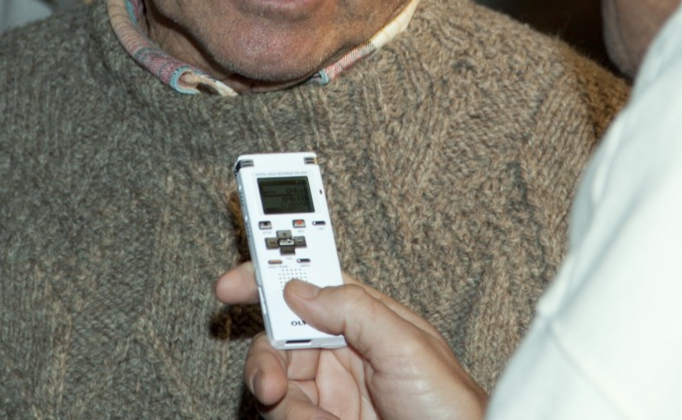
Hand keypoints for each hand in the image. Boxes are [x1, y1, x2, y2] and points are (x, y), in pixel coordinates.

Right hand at [216, 264, 488, 419]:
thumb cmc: (449, 403)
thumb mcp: (407, 345)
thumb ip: (354, 309)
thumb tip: (301, 287)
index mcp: (365, 317)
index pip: (309, 284)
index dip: (269, 275)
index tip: (231, 284)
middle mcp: (343, 350)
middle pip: (279, 339)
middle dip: (265, 358)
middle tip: (270, 383)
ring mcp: (330, 391)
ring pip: (275, 382)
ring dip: (281, 399)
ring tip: (310, 416)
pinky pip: (285, 415)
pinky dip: (294, 419)